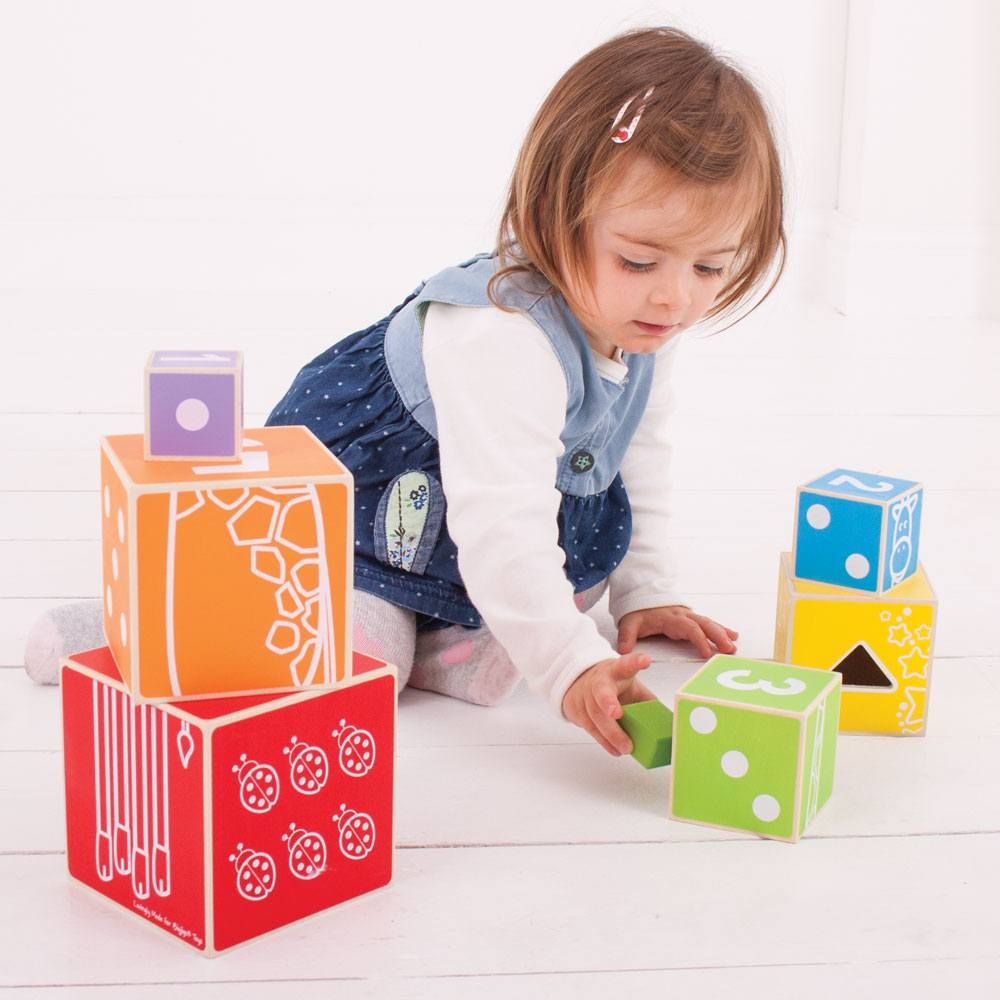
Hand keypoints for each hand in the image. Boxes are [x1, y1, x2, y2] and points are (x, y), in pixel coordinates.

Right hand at [561, 652, 655, 755]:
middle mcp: (599, 681)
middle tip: (616, 713)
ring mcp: (585, 696)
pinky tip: (616, 750)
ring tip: (626, 747)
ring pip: (595, 715)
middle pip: (602, 692)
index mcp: (616, 671)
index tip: (645, 660)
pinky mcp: (577, 711)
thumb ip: (645, 699)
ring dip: (611, 733)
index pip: (625, 664)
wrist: (579, 681)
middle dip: (608, 702)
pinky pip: (591, 728)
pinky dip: (605, 742)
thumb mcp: (629, 685)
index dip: (635, 662)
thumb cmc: (611, 684)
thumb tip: (669, 723)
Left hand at [617, 605, 738, 659]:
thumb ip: (627, 636)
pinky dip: (721, 628)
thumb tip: (624, 650)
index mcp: (670, 617)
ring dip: (722, 633)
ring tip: (733, 646)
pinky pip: (708, 622)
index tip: (706, 652)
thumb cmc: (638, 611)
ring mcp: (688, 616)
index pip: (688, 628)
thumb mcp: (629, 623)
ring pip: (708, 623)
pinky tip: (732, 635)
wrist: (640, 596)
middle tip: (728, 649)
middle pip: (703, 624)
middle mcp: (682, 615)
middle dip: (717, 636)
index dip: (698, 639)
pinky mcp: (691, 618)